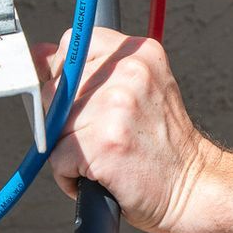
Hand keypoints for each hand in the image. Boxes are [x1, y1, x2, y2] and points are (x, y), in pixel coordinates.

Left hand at [35, 29, 216, 232]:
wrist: (194, 186)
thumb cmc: (163, 144)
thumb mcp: (140, 89)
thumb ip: (93, 70)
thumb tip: (39, 55)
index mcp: (140, 52)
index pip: (73, 45)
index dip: (69, 77)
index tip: (84, 100)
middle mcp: (129, 71)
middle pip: (56, 89)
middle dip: (67, 119)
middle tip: (104, 135)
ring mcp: (116, 106)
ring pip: (54, 127)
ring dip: (69, 150)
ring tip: (104, 156)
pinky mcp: (104, 142)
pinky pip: (57, 159)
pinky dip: (70, 177)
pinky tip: (101, 176)